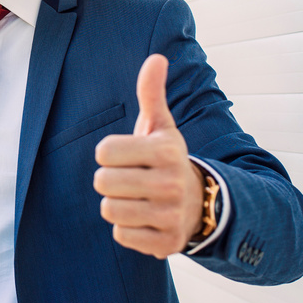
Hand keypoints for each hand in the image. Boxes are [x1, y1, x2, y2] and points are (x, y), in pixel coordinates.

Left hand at [93, 54, 204, 258]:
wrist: (200, 202)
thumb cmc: (165, 159)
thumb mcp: (160, 126)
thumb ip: (152, 93)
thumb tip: (156, 58)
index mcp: (166, 150)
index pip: (103, 152)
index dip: (108, 153)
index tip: (126, 155)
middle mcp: (171, 183)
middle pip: (102, 182)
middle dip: (109, 180)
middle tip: (129, 178)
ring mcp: (170, 216)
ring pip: (109, 210)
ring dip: (116, 204)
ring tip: (136, 198)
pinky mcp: (166, 244)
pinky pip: (121, 235)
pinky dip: (127, 228)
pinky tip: (144, 218)